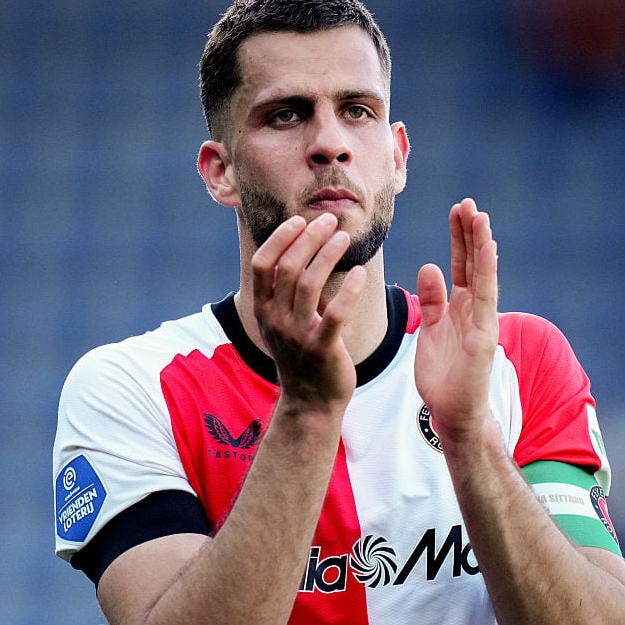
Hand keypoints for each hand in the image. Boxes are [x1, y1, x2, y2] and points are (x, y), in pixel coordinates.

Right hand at [251, 213, 365, 409]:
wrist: (311, 403)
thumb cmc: (302, 356)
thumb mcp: (283, 323)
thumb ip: (287, 292)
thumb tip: (302, 248)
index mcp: (263, 310)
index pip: (263, 263)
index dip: (280, 238)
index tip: (301, 220)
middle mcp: (275, 320)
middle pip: (287, 267)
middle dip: (309, 237)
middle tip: (330, 221)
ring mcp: (297, 336)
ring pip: (308, 283)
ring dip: (328, 254)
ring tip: (344, 237)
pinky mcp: (322, 349)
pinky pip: (336, 313)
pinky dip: (349, 289)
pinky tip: (361, 273)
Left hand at [414, 198, 499, 444]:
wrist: (452, 413)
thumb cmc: (442, 375)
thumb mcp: (430, 330)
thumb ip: (431, 300)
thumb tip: (429, 266)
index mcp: (459, 307)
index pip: (461, 265)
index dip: (459, 238)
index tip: (457, 210)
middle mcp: (474, 309)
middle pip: (473, 263)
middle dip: (470, 233)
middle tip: (468, 202)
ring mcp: (482, 321)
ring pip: (482, 276)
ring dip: (481, 245)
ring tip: (479, 216)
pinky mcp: (484, 336)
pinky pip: (485, 298)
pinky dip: (487, 273)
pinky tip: (487, 248)